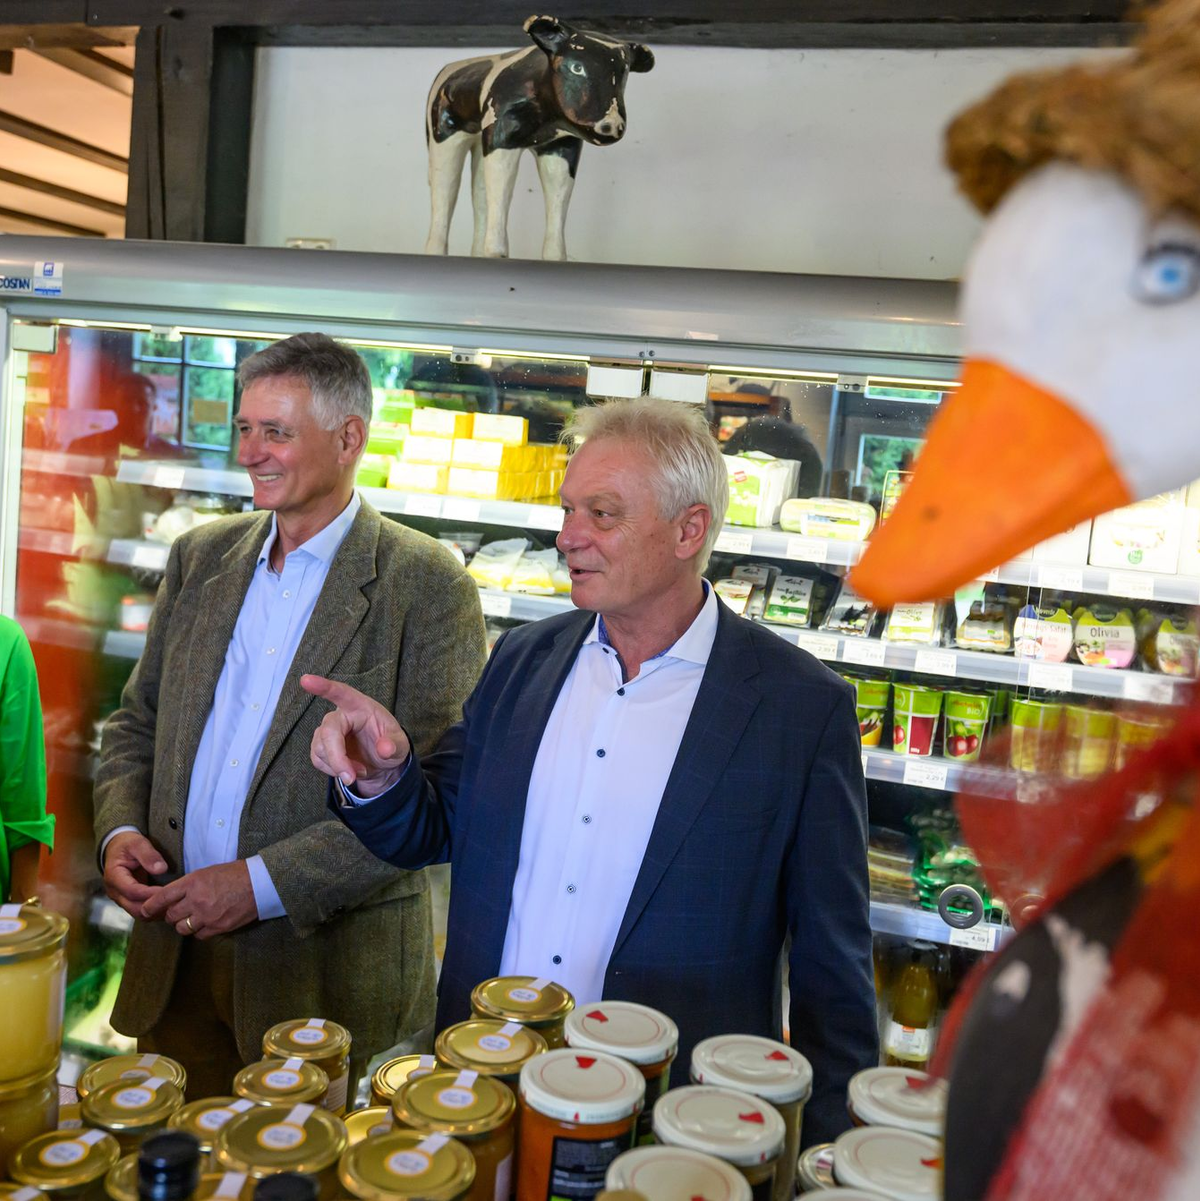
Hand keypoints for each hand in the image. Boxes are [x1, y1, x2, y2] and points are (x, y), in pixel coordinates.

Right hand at [103, 831, 166, 918]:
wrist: (118, 848)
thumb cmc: (128, 844)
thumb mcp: (137, 843)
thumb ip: (148, 855)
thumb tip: (161, 869)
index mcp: (114, 877)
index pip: (132, 891)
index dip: (150, 893)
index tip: (168, 891)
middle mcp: (114, 892)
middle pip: (134, 907)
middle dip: (154, 906)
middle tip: (175, 901)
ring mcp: (120, 898)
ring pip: (137, 913)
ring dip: (155, 912)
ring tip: (173, 905)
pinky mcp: (128, 901)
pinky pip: (140, 911)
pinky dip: (153, 911)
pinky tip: (167, 906)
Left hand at [140, 861, 257, 938]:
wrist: (260, 883)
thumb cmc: (236, 874)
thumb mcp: (208, 872)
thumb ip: (189, 885)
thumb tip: (174, 897)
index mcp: (193, 882)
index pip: (163, 897)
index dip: (150, 906)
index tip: (144, 911)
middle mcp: (196, 900)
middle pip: (170, 916)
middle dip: (171, 915)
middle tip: (177, 912)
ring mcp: (207, 915)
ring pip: (182, 928)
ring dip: (184, 924)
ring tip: (192, 918)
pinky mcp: (217, 927)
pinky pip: (198, 935)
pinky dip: (199, 931)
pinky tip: (206, 923)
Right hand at [302, 674, 410, 797]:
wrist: (382, 763)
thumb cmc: (390, 745)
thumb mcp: (401, 745)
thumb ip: (395, 745)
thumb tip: (385, 748)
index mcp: (360, 706)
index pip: (341, 693)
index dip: (324, 687)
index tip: (306, 680)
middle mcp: (341, 715)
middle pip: (328, 732)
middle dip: (337, 758)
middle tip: (351, 778)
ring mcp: (328, 730)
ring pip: (321, 749)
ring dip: (339, 766)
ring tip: (359, 770)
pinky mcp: (321, 746)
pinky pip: (318, 760)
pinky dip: (333, 770)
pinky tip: (348, 771)